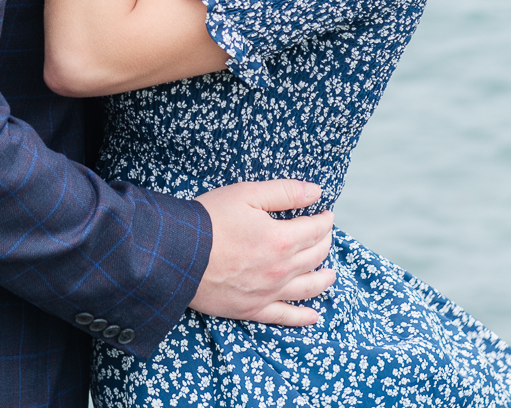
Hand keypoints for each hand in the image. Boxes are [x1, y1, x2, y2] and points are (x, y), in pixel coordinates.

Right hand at [190, 180, 334, 325]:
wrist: (179, 254)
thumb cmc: (210, 220)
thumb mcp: (247, 193)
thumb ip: (285, 192)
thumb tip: (316, 192)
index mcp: (281, 239)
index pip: (315, 230)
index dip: (324, 220)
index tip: (326, 214)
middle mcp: (280, 270)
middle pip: (314, 257)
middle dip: (324, 243)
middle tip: (325, 235)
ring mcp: (268, 293)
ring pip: (307, 288)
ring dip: (323, 279)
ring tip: (331, 274)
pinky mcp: (252, 309)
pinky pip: (284, 317)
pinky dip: (302, 317)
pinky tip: (313, 316)